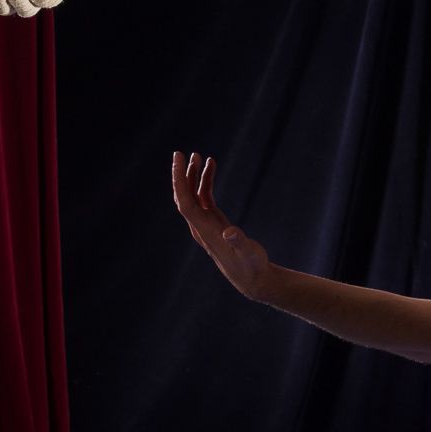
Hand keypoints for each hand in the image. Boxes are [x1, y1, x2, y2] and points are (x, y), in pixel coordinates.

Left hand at [170, 151, 269, 300]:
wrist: (252, 278)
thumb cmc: (251, 266)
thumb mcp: (249, 253)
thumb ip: (240, 241)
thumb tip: (230, 232)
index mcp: (204, 231)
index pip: (185, 203)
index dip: (179, 182)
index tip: (178, 163)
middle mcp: (200, 227)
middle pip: (184, 197)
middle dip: (181, 176)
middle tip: (181, 153)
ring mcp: (206, 223)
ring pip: (194, 196)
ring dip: (194, 176)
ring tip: (199, 156)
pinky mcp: (214, 221)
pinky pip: (205, 198)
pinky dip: (206, 183)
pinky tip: (211, 168)